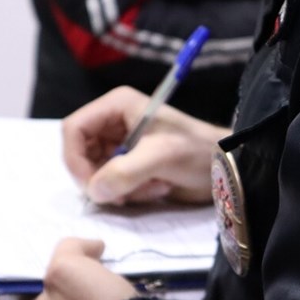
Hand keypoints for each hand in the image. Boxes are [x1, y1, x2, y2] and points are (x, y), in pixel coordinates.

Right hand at [62, 86, 231, 205]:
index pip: (74, 129)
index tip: (90, 185)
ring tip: (151, 187)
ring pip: (96, 172)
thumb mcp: (161, 156)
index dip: (74, 158)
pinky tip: (157, 188)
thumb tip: (93, 191)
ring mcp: (122, 144)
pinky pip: (113, 183)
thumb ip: (124, 172)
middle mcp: (115, 122)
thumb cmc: (197, 152)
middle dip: (100, 177)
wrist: (225, 168)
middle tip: (124, 193)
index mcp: (117, 105)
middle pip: (81, 153)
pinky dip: (130, 193)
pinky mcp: (131, 165)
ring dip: (119, 188)